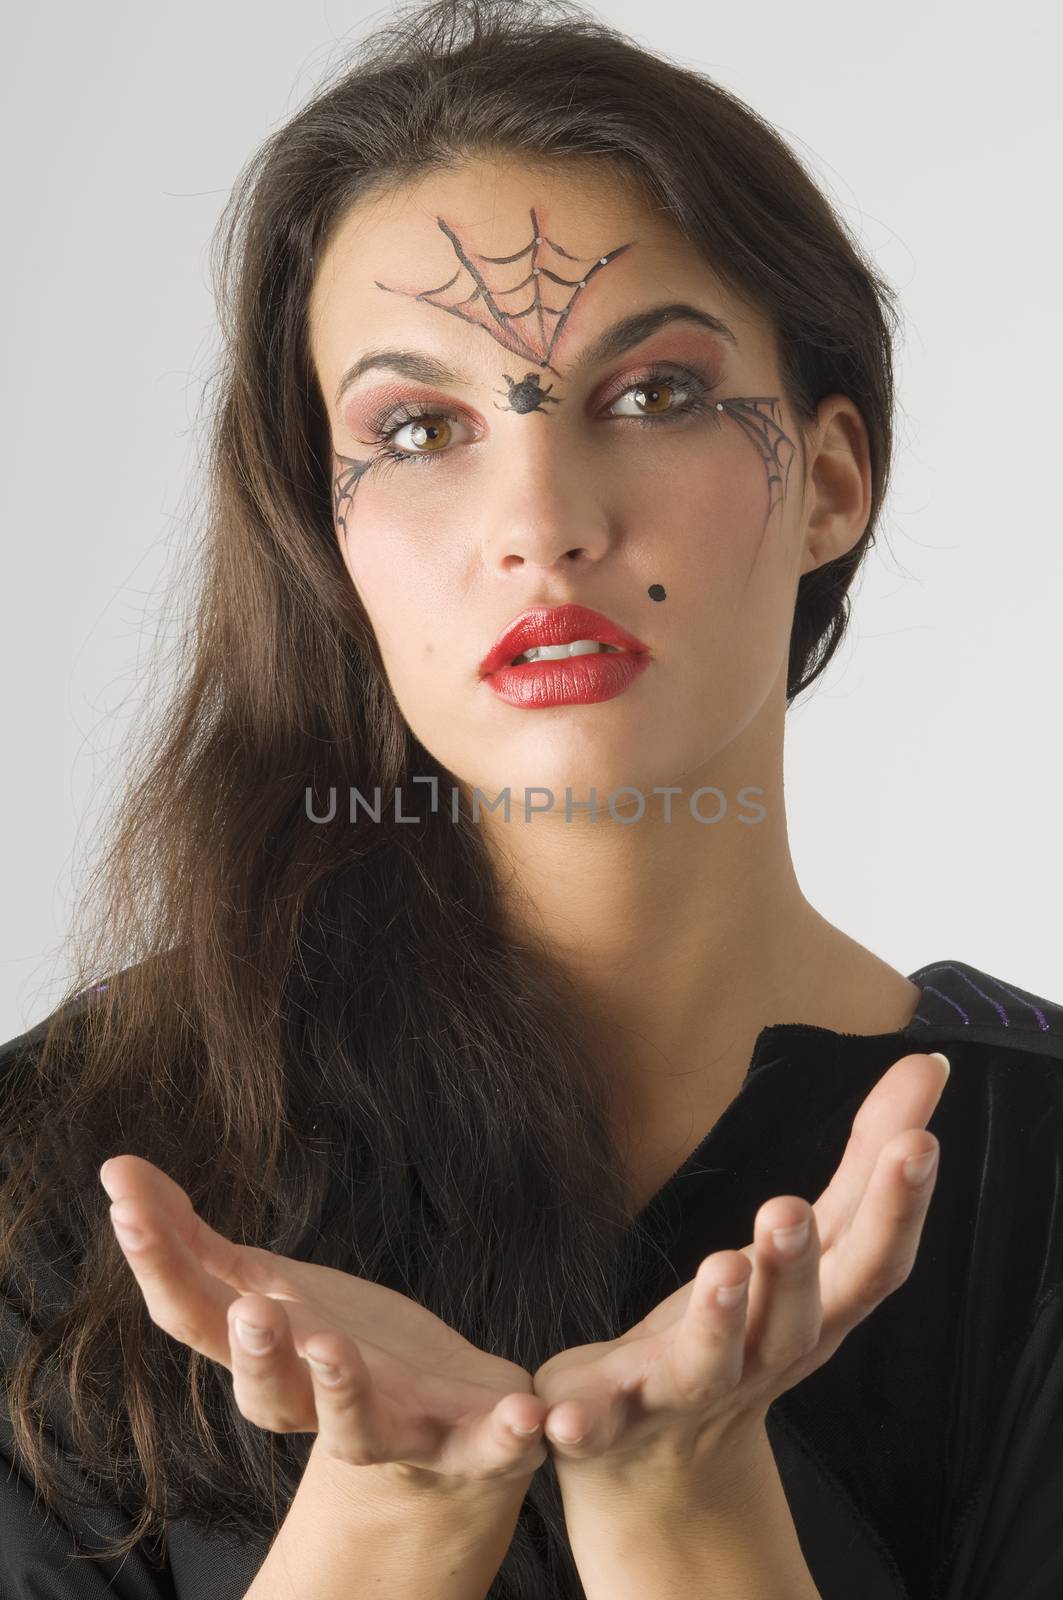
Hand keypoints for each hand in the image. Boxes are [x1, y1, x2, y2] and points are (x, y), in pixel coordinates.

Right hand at [99, 1155, 550, 1490]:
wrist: (451, 1430)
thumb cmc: (344, 1352)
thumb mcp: (271, 1289)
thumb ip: (194, 1242)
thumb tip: (115, 1170)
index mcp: (273, 1357)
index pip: (200, 1319)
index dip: (159, 1267)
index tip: (123, 1205)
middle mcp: (321, 1402)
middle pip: (274, 1397)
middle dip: (259, 1358)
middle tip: (251, 1310)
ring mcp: (398, 1429)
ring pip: (362, 1429)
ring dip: (346, 1395)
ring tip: (335, 1350)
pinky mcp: (472, 1443)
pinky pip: (488, 1446)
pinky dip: (507, 1435)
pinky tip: (531, 1414)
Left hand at [531, 1050, 949, 1478]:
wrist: (657, 1464)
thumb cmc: (744, 1327)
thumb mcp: (809, 1245)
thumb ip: (865, 1158)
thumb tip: (929, 1061)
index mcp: (813, 1310)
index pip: (871, 1263)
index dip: (899, 1207)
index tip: (919, 1141)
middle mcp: (760, 1357)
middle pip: (794, 1318)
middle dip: (796, 1264)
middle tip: (788, 1207)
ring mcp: (682, 1393)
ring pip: (706, 1362)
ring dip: (714, 1320)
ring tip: (719, 1267)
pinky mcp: (609, 1418)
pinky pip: (597, 1426)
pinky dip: (585, 1422)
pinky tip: (561, 1415)